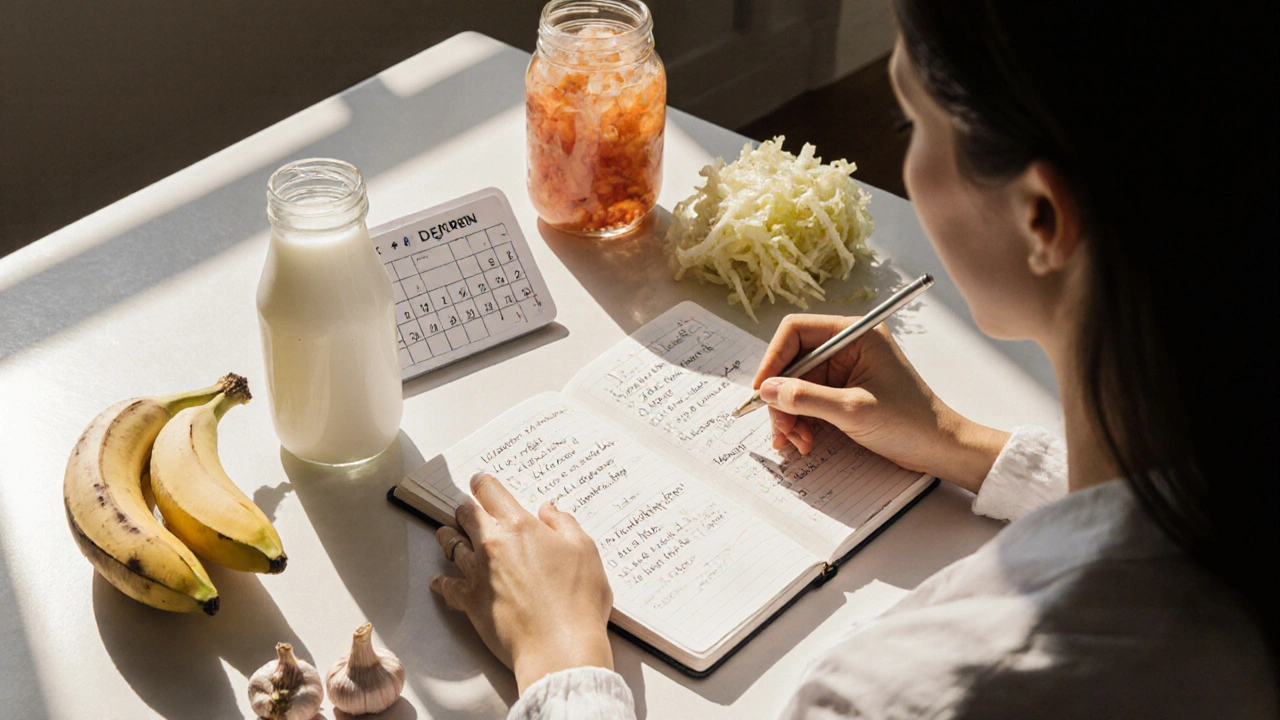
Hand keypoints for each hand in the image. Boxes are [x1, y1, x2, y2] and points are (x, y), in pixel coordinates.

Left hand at [431, 473, 613, 692]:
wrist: (559, 647)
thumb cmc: (577, 601)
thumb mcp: (585, 550)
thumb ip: (564, 524)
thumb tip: (548, 509)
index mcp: (520, 526)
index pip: (491, 492)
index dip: (483, 483)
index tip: (480, 482)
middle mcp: (493, 544)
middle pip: (466, 515)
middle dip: (466, 509)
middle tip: (467, 510)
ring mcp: (478, 573)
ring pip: (451, 545)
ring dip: (448, 537)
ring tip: (447, 535)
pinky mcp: (470, 602)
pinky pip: (446, 585)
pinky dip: (442, 581)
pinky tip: (440, 580)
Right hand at [753, 314, 1007, 491]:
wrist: (940, 449)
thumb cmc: (910, 422)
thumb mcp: (853, 410)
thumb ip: (806, 398)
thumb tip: (767, 390)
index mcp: (855, 335)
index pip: (796, 331)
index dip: (774, 359)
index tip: (762, 391)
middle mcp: (847, 347)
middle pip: (793, 363)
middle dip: (782, 398)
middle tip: (780, 430)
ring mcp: (844, 371)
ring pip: (796, 386)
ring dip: (789, 415)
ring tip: (796, 443)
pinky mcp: (843, 392)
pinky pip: (808, 402)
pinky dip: (801, 422)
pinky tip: (804, 442)